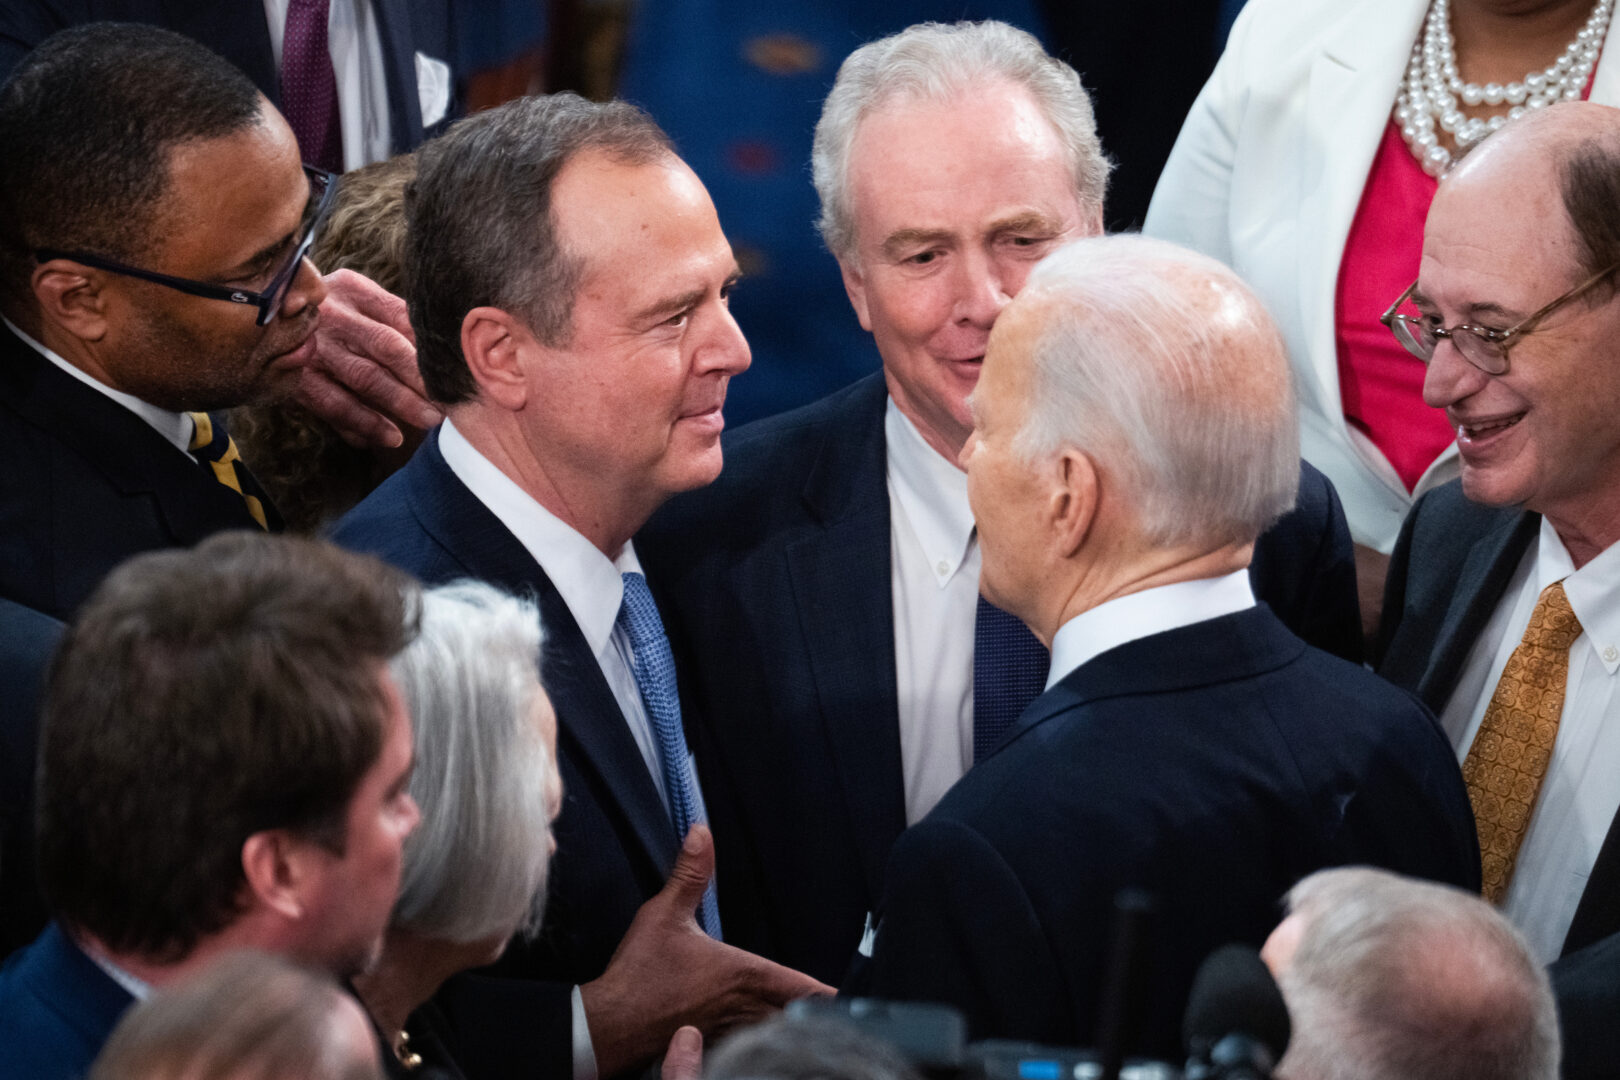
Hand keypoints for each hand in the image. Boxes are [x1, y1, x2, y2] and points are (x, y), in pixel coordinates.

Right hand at [291, 269, 442, 447]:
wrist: (255, 314)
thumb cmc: (325, 310)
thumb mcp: (354, 299)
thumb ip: (391, 317)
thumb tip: (439, 347)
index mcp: (353, 288)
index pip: (402, 316)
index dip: (431, 345)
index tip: (458, 368)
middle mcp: (333, 313)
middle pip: (387, 346)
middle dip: (422, 378)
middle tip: (450, 400)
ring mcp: (312, 344)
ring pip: (364, 377)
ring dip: (399, 402)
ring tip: (428, 421)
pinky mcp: (295, 375)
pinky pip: (333, 403)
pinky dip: (363, 422)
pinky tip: (388, 437)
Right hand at [581, 826, 832, 1075]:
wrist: (610, 1023)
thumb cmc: (640, 972)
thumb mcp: (664, 914)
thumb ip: (690, 874)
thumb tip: (702, 833)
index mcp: (744, 974)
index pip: (802, 989)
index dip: (829, 996)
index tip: (852, 1000)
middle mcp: (744, 1007)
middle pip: (796, 1018)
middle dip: (817, 1016)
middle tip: (839, 1016)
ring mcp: (729, 1032)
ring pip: (774, 1034)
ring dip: (791, 1030)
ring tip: (811, 1029)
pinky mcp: (709, 1046)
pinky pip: (747, 1050)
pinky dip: (761, 1046)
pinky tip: (764, 1044)